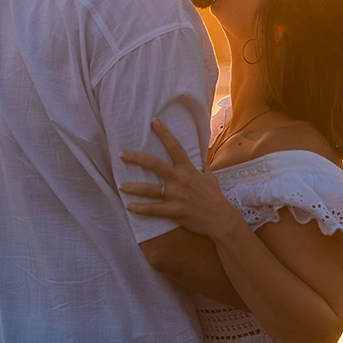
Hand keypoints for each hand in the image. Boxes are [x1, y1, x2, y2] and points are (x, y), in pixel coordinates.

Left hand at [120, 119, 244, 241]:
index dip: (164, 133)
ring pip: (150, 189)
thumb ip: (202, 167)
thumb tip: (199, 158)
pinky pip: (154, 209)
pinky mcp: (175, 211)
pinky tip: (129, 207)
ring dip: (133, 187)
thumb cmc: (215, 198)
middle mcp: (180, 180)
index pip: (175, 147)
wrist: (222, 220)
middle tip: (122, 155)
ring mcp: (176, 196)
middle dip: (137, 158)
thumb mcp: (211, 178)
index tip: (153, 121)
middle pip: (155, 165)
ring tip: (121, 185)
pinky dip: (141, 209)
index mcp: (188, 169)